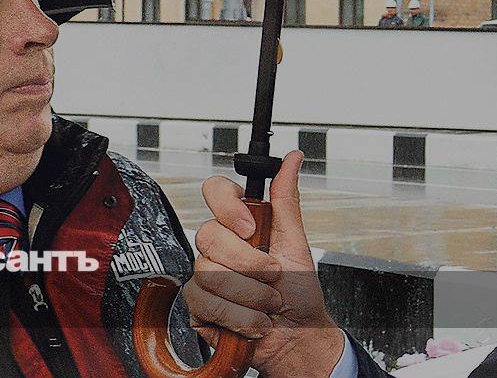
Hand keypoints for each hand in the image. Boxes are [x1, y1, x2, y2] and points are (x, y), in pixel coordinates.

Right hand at [182, 150, 345, 376]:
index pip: (215, 191)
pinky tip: (252, 320)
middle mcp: (218, 245)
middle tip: (272, 276)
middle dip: (249, 263)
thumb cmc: (299, 293)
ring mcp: (204, 273)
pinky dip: (239, 315)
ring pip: (210, 272)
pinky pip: (206, 301)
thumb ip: (287, 201)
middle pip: (209, 234)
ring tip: (267, 304)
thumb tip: (293, 157)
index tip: (250, 228)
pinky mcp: (196, 303)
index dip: (227, 206)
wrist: (297, 338)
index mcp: (239, 224)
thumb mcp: (297, 244)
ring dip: (251, 295)